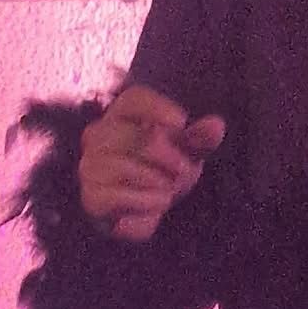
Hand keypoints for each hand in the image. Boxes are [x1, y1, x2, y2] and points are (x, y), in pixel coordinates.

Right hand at [79, 85, 225, 242]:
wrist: (142, 209)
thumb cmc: (163, 169)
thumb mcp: (186, 152)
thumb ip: (199, 139)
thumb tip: (216, 125)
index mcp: (121, 114)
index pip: (134, 99)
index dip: (158, 108)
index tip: (181, 123)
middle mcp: (99, 135)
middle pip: (137, 137)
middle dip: (168, 157)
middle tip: (182, 171)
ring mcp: (90, 165)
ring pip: (125, 167)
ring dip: (157, 182)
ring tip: (168, 190)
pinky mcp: (91, 196)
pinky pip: (118, 196)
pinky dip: (145, 203)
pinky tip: (155, 204)